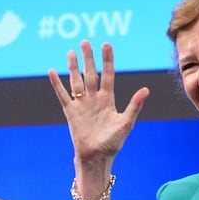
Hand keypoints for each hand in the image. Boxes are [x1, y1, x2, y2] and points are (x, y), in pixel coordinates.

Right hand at [47, 41, 148, 166]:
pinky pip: (62, 95)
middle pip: (90, 74)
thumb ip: (134, 105)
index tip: (106, 44)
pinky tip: (52, 72)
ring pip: (76, 81)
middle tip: (85, 42)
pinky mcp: (71, 112)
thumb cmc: (113, 143)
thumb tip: (146, 89)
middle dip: (88, 58)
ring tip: (71, 52)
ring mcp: (81, 105)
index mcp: (108, 99)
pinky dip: (57, 84)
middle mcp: (94, 99)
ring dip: (73, 67)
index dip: (107, 60)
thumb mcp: (126, 123)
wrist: (97, 157)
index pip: (108, 75)